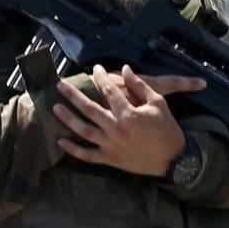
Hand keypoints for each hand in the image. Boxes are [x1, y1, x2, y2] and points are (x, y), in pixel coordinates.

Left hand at [52, 64, 202, 175]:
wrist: (173, 159)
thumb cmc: (167, 129)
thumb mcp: (158, 102)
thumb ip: (139, 86)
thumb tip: (126, 69)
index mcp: (129, 114)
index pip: (109, 90)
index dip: (100, 77)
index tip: (95, 68)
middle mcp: (116, 129)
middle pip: (89, 108)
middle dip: (73, 95)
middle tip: (60, 85)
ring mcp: (111, 145)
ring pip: (83, 130)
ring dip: (68, 119)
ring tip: (55, 108)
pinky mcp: (110, 159)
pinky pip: (87, 155)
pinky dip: (73, 149)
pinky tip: (60, 141)